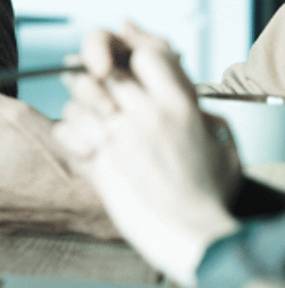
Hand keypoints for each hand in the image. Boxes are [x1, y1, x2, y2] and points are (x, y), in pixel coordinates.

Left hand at [57, 22, 237, 281]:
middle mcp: (150, 114)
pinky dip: (69, 132)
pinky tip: (82, 142)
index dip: (130, 55)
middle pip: (106, 71)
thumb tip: (180, 84)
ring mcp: (123, 136)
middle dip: (92, 72)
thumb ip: (198, 109)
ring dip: (79, 101)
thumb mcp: (219, 141)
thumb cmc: (209, 192)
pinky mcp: (100, 161)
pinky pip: (69, 128)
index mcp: (182, 104)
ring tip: (87, 112)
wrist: (193, 232)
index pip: (146, 55)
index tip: (120, 63)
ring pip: (82, 95)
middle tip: (85, 76)